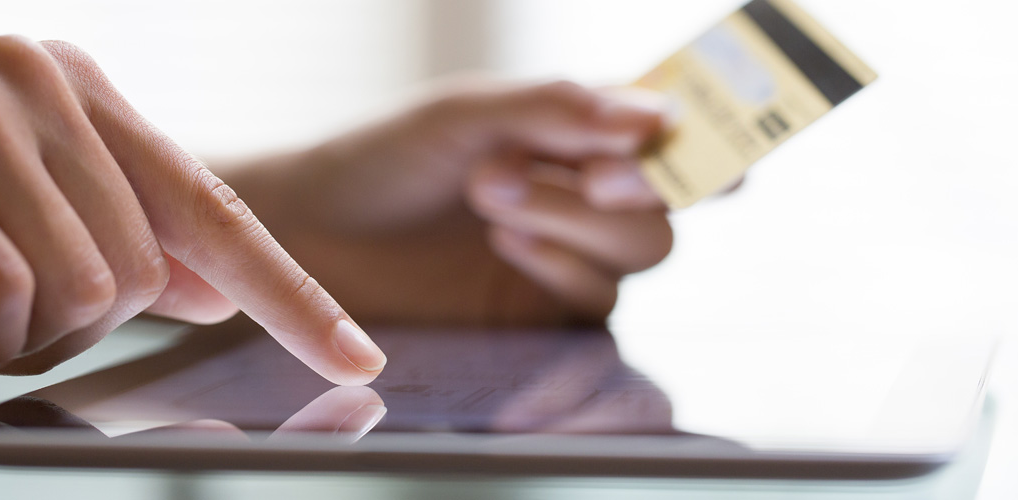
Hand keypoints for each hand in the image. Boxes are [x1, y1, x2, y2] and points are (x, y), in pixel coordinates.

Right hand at [0, 36, 384, 383]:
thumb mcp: (25, 208)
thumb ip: (122, 240)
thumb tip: (210, 293)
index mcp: (86, 94)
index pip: (217, 211)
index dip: (293, 296)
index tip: (360, 356)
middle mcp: (40, 81)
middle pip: (143, 273)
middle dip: (77, 327)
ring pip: (82, 290)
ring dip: (17, 336)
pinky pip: (1, 296)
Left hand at [224, 80, 672, 325]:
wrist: (312, 236)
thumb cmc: (381, 160)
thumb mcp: (464, 115)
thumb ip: (557, 110)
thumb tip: (656, 118)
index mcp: (572, 129)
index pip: (664, 127)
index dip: (701, 134)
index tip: (704, 144)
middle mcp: (580, 192)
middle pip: (668, 199)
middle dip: (631, 186)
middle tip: (585, 174)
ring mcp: (567, 254)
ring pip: (642, 248)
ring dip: (581, 221)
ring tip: (494, 197)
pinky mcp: (542, 311)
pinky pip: (597, 300)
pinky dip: (563, 267)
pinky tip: (505, 245)